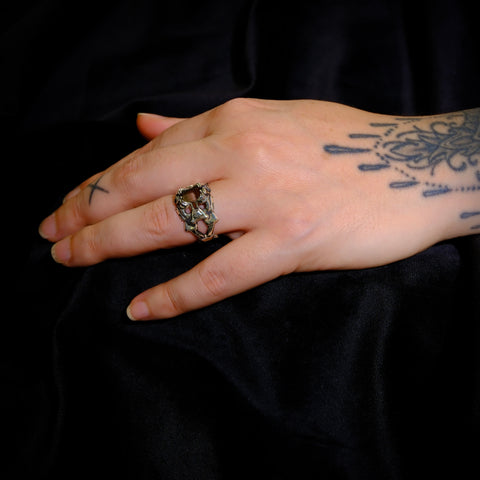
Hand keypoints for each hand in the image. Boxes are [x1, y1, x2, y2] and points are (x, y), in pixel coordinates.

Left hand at [38, 98, 476, 318]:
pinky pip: (218, 274)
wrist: (414, 167)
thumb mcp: (267, 118)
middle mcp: (239, 152)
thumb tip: (140, 125)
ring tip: (74, 263)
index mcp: (230, 119)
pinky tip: (141, 309)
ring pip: (166, 226)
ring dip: (110, 248)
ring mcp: (264, 198)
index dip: (96, 184)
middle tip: (53, 241)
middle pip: (141, 188)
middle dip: (86, 216)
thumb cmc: (341, 144)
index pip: (143, 155)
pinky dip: (174, 295)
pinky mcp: (291, 242)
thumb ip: (197, 126)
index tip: (66, 207)